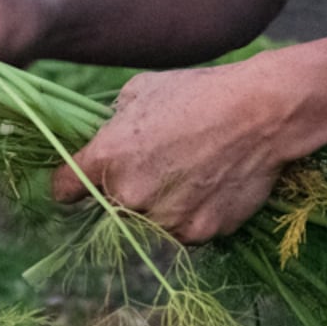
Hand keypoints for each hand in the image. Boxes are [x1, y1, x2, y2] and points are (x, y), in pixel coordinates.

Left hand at [64, 58, 303, 242]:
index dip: (71, 185)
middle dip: (127, 191)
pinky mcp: (199, 233)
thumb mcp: (140, 92)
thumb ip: (112, 125)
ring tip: (191, 172)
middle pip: (111, 207)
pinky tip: (211, 186)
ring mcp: (165, 219)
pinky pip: (185, 231)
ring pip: (150, 223)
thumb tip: (103, 140)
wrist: (262, 112)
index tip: (79, 185)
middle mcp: (128, 195)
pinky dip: (194, 214)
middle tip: (160, 165)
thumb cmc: (199, 92)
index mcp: (106, 158)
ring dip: (161, 206)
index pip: (64, 189)